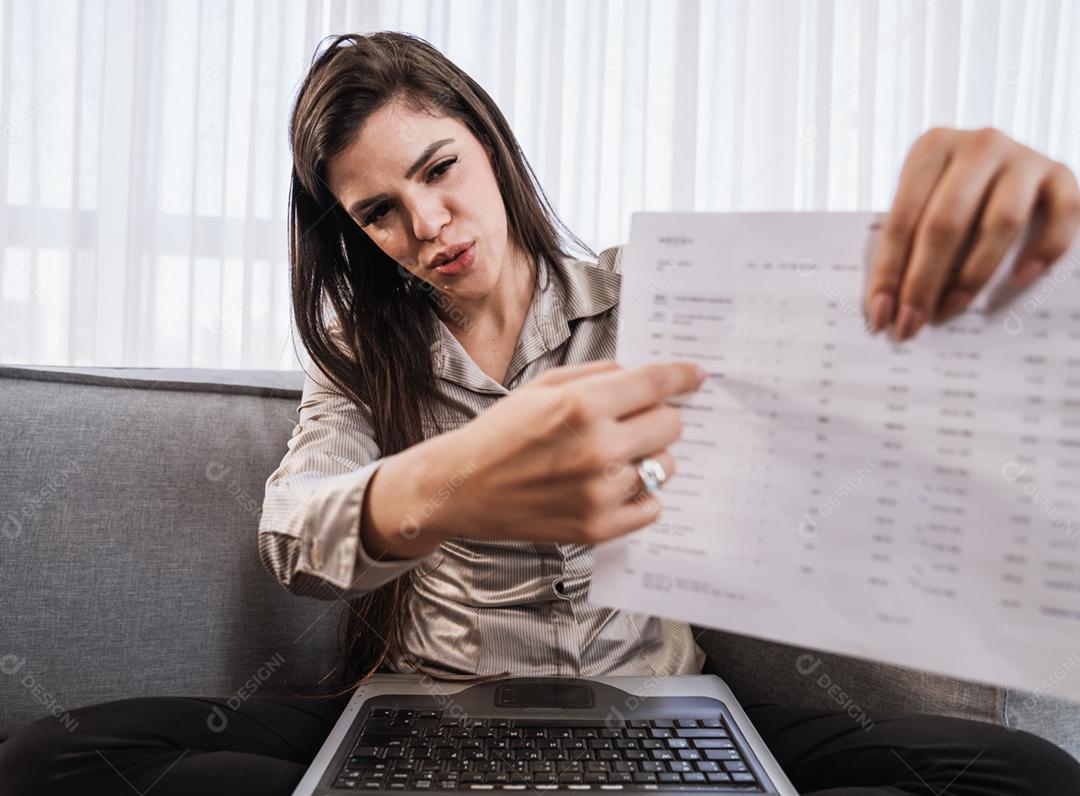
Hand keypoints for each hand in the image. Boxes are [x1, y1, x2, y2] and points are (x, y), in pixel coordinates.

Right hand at [411, 359, 705, 546]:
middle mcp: (597, 449)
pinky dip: (640, 495)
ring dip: (649, 457)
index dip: (683, 376)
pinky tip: (611, 485)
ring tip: (615, 456)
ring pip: (665, 467)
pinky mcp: (598, 528)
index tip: (696, 375)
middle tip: (634, 421)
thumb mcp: (545, 386)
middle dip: (659, 417)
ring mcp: (600, 493)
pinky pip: (651, 507)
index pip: (656, 384)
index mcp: (583, 406)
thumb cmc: (502, 432)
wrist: (463, 487)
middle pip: (671, 426)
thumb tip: (645, 374)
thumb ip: (599, 375)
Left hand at [865, 126, 1079, 340]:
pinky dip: (1043, 250)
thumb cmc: (951, 191)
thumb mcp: (922, 201)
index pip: (902, 219)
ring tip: (953, 307)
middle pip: (946, 223)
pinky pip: (1062, 215)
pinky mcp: (1060, 174)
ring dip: (974, 275)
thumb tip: (886, 307)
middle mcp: (979, 146)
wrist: (1007, 161)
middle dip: (924, 282)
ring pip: (1001, 223)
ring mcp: (1023, 158)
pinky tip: (1020, 279)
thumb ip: (907, 241)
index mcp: (933, 147)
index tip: (880, 316)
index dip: (889, 272)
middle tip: (912, 324)